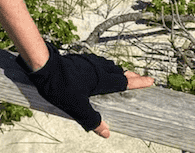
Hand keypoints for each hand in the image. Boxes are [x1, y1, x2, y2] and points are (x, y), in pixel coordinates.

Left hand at [18, 41, 153, 136]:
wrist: (43, 65)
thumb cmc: (59, 85)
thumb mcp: (76, 107)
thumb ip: (92, 120)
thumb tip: (106, 133)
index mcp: (100, 80)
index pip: (124, 81)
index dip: (138, 82)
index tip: (151, 80)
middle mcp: (96, 69)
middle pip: (118, 71)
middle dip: (129, 75)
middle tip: (138, 78)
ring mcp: (87, 63)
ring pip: (107, 65)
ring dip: (116, 70)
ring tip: (121, 74)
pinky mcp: (78, 60)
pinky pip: (96, 63)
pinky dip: (103, 66)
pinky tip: (97, 69)